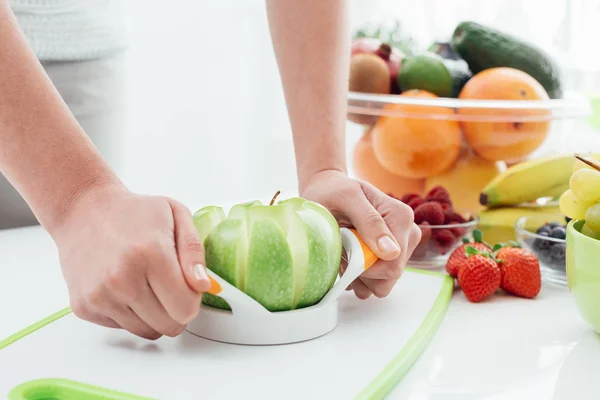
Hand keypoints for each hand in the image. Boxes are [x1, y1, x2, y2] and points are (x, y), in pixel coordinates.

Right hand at [51, 184, 211, 339]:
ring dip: (153, 314)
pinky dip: (129, 313)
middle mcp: (122, 279)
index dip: (192, 298)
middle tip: (168, 285)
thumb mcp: (177, 215)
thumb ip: (194, 251)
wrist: (83, 210)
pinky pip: (122, 327)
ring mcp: (99, 295)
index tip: (186, 284)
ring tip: (145, 283)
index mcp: (151, 254)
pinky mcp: (83, 306)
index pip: (185, 308)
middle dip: (176, 310)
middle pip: (169, 326)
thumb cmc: (134, 212)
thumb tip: (203, 286)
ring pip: (147, 331)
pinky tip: (123, 286)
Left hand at [301, 170, 420, 298]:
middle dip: (362, 272)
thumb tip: (392, 252)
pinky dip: (358, 277)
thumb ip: (369, 221)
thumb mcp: (346, 198)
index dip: (365, 268)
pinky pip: (375, 284)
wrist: (328, 191)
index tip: (347, 253)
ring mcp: (400, 249)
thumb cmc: (334, 192)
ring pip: (382, 285)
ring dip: (358, 276)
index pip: (392, 265)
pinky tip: (348, 257)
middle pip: (390, 277)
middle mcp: (407, 235)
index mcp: (401, 218)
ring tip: (344, 252)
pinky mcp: (389, 259)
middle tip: (344, 250)